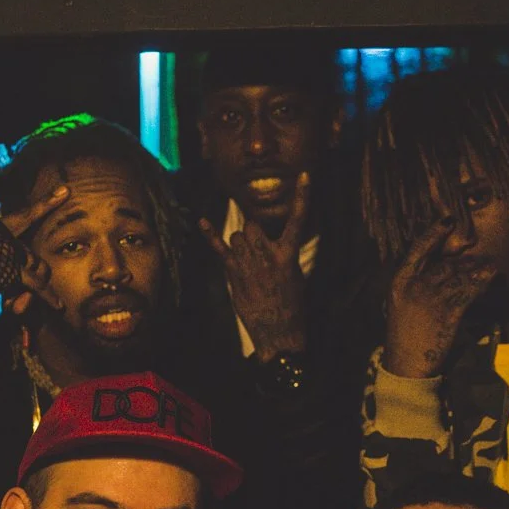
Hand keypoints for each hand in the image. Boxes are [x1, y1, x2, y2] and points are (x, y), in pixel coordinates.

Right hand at [2, 185, 68, 315]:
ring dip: (35, 289)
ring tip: (20, 302)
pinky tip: (57, 305)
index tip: (64, 191)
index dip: (45, 205)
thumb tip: (35, 282)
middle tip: (37, 293)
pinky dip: (46, 296)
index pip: (24, 217)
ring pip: (37, 268)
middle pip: (34, 256)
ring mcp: (3, 248)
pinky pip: (36, 283)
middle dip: (37, 277)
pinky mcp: (9, 267)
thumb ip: (12, 272)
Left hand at [199, 173, 309, 362]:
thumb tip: (274, 247)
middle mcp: (267, 254)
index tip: (305, 176)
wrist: (279, 332)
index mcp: (288, 255)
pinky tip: (202, 222)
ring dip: (239, 243)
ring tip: (246, 264)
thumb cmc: (291, 307)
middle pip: (253, 225)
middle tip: (256, 252)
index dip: (303, 197)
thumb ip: (283, 256)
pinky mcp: (234, 273)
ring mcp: (248, 262)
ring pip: (237, 235)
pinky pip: (219, 248)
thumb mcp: (296, 277)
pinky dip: (210, 235)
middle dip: (252, 233)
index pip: (298, 220)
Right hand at [383, 222, 495, 377]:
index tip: (449, 220)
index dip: (434, 232)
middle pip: (445, 263)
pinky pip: (470, 291)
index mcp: (400, 280)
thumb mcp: (401, 302)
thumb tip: (442, 266)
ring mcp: (432, 299)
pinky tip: (492, 276)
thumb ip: (416, 282)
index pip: (418, 248)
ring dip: (477, 269)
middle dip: (464, 260)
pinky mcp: (449, 313)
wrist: (405, 365)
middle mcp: (415, 286)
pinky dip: (482, 282)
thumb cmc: (404, 334)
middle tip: (478, 257)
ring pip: (461, 275)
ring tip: (490, 265)